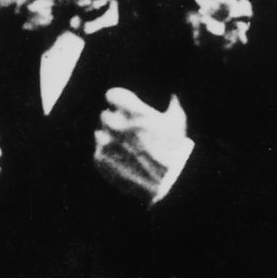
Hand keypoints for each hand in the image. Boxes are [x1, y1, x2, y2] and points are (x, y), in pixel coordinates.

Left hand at [94, 88, 188, 202]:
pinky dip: (107, 155)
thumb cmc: (174, 149)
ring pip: (99, 133)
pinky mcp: (101, 160)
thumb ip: (172, 104)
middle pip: (104, 115)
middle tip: (126, 129)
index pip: (112, 95)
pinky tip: (121, 160)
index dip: (118, 100)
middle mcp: (116, 124)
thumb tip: (173, 96)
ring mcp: (106, 142)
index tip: (122, 106)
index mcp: (132, 111)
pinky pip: (98, 151)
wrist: (168, 182)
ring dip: (109, 137)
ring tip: (123, 147)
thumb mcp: (178, 122)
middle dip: (114, 120)